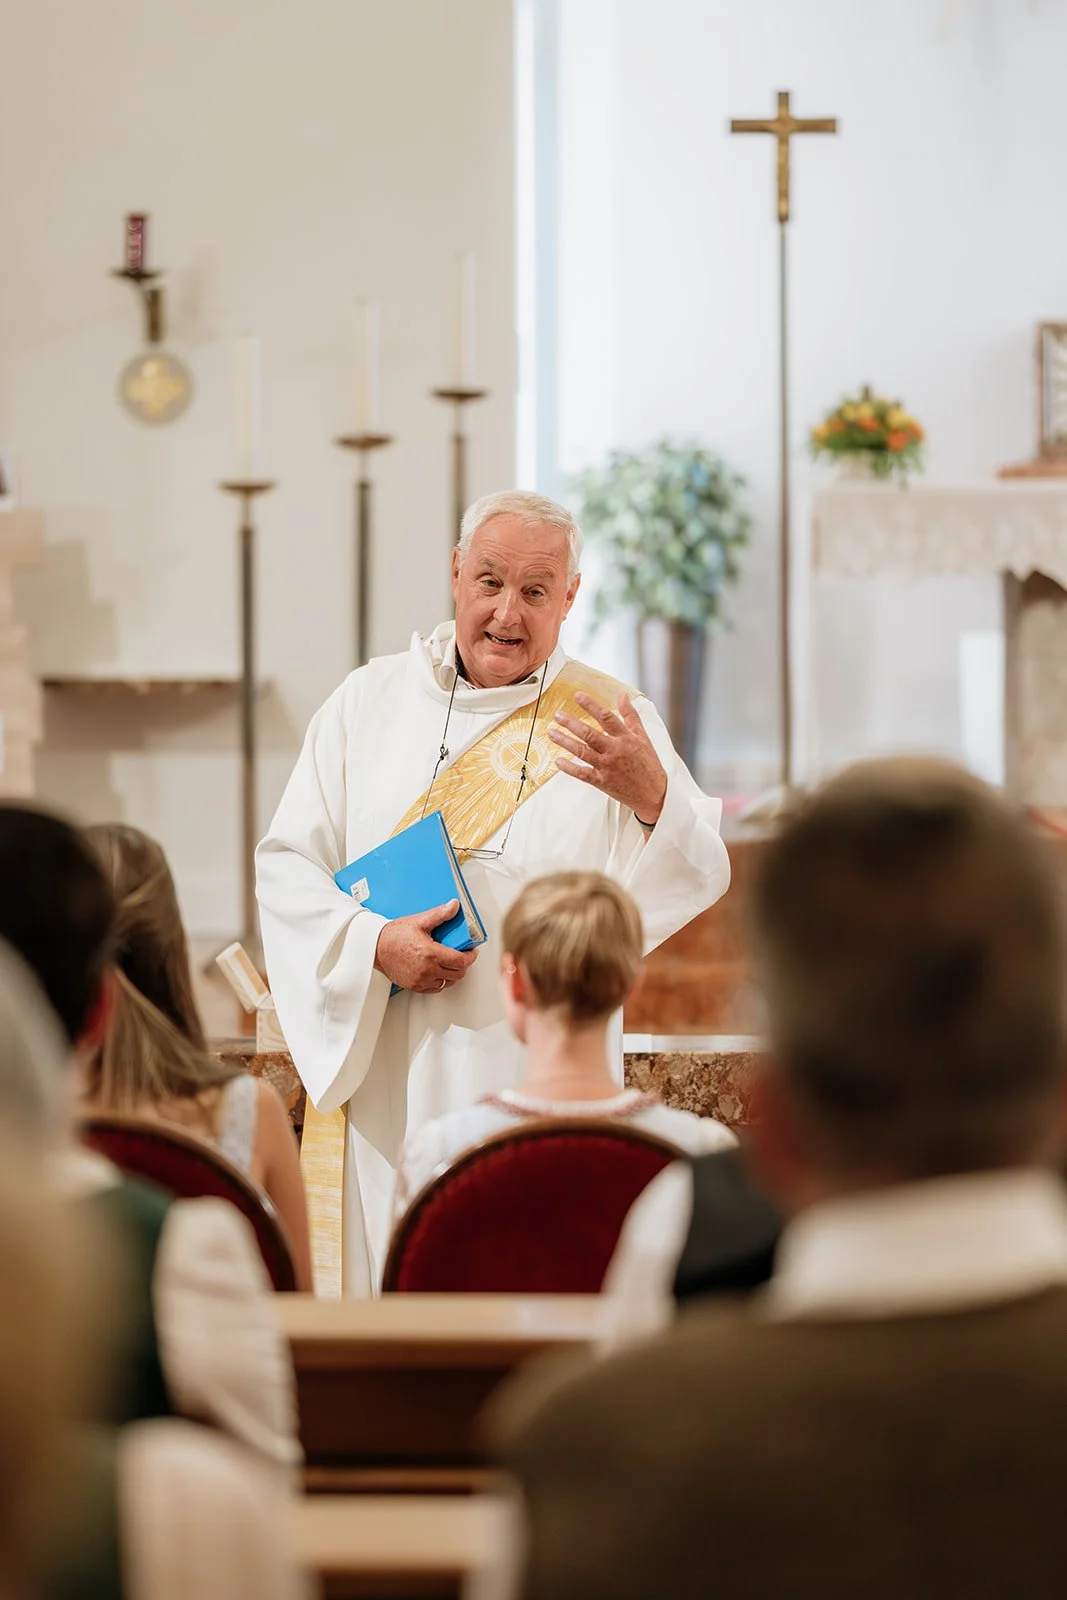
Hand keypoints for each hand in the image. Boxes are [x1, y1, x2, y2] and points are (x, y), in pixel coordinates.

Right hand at [373, 900, 477, 993]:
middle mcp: (427, 970)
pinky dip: (440, 981)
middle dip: (463, 965)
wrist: (374, 947)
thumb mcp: (419, 921)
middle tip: (461, 955)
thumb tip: (454, 906)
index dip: (470, 957)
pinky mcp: (414, 986)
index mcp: (431, 954)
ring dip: (452, 974)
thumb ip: (439, 914)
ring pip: (447, 983)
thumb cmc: (394, 935)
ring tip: (449, 963)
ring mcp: (420, 980)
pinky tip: (437, 970)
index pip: (460, 961)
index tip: (472, 952)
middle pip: (457, 974)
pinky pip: (435, 988)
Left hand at [548, 693, 666, 823]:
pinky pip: (582, 773)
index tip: (578, 696)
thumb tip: (623, 696)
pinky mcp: (602, 781)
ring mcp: (607, 767)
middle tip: (557, 715)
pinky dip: (569, 768)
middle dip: (571, 723)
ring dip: (565, 741)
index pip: (606, 717)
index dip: (591, 705)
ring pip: (582, 751)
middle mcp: (615, 751)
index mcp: (625, 738)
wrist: (654, 793)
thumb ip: (631, 715)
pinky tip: (558, 761)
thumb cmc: (648, 764)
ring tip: (552, 733)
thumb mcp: (643, 736)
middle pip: (589, 734)